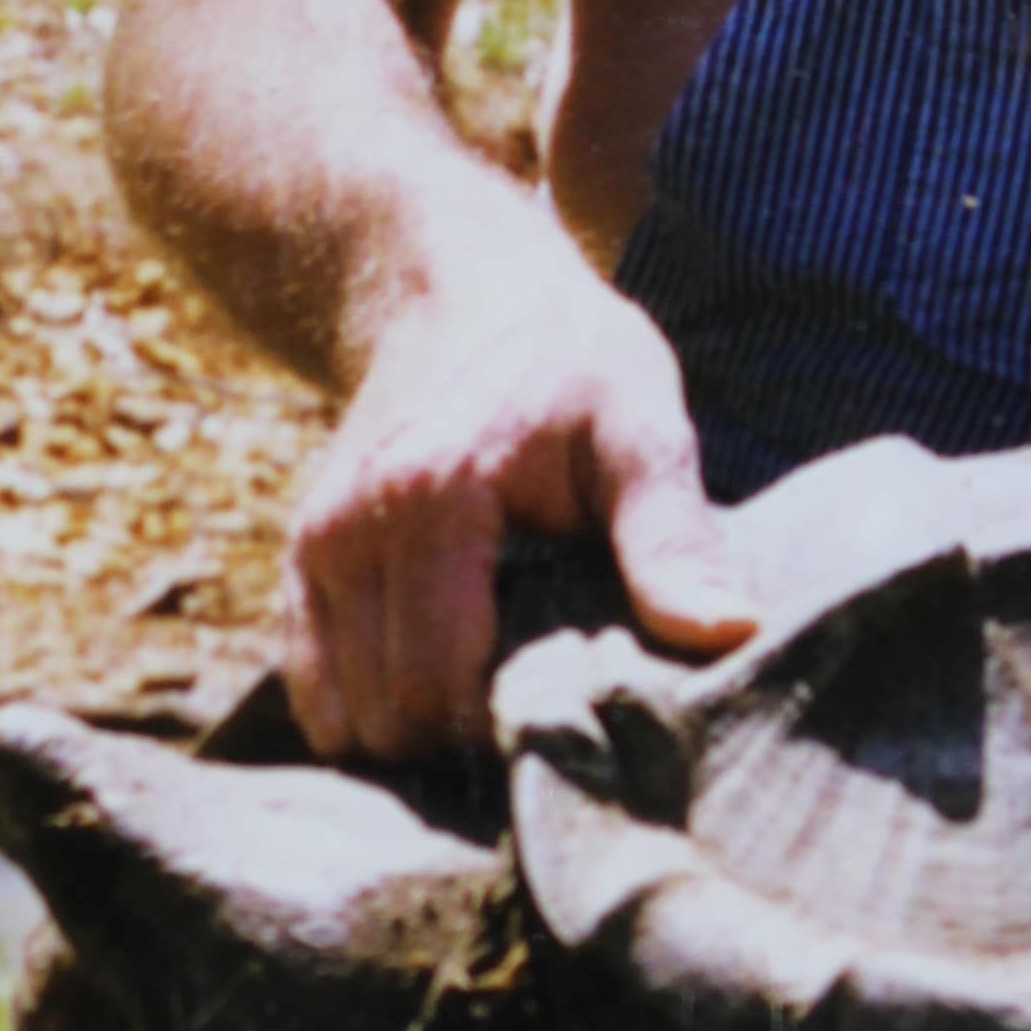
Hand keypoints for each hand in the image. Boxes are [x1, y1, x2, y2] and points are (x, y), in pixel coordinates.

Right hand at [284, 253, 755, 760]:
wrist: (461, 286)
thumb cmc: (569, 357)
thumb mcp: (642, 423)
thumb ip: (673, 534)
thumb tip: (728, 634)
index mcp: (435, 502)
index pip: (442, 688)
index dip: (513, 730)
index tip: (583, 715)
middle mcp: (351, 531)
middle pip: (391, 716)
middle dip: (467, 744)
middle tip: (550, 716)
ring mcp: (315, 548)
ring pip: (344, 718)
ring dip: (417, 734)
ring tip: (500, 701)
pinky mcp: (302, 559)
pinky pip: (311, 689)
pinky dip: (370, 712)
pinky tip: (443, 689)